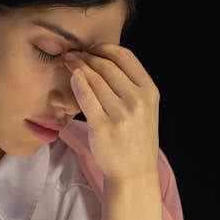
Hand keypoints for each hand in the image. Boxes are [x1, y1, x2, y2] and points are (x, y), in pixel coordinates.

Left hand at [64, 44, 159, 182]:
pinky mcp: (102, 127)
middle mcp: (137, 101)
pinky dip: (76, 82)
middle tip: (73, 54)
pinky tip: (71, 77)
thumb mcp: (145, 108)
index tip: (91, 48)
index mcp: (150, 91)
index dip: (105, 47)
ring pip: (94, 79)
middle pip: (107, 66)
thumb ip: (131, 84)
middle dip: (87, 56)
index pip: (126, 57)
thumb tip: (105, 59)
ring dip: (78, 66)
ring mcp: (120, 114)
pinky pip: (85, 97)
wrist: (134, 171)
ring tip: (68, 62)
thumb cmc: (136, 138)